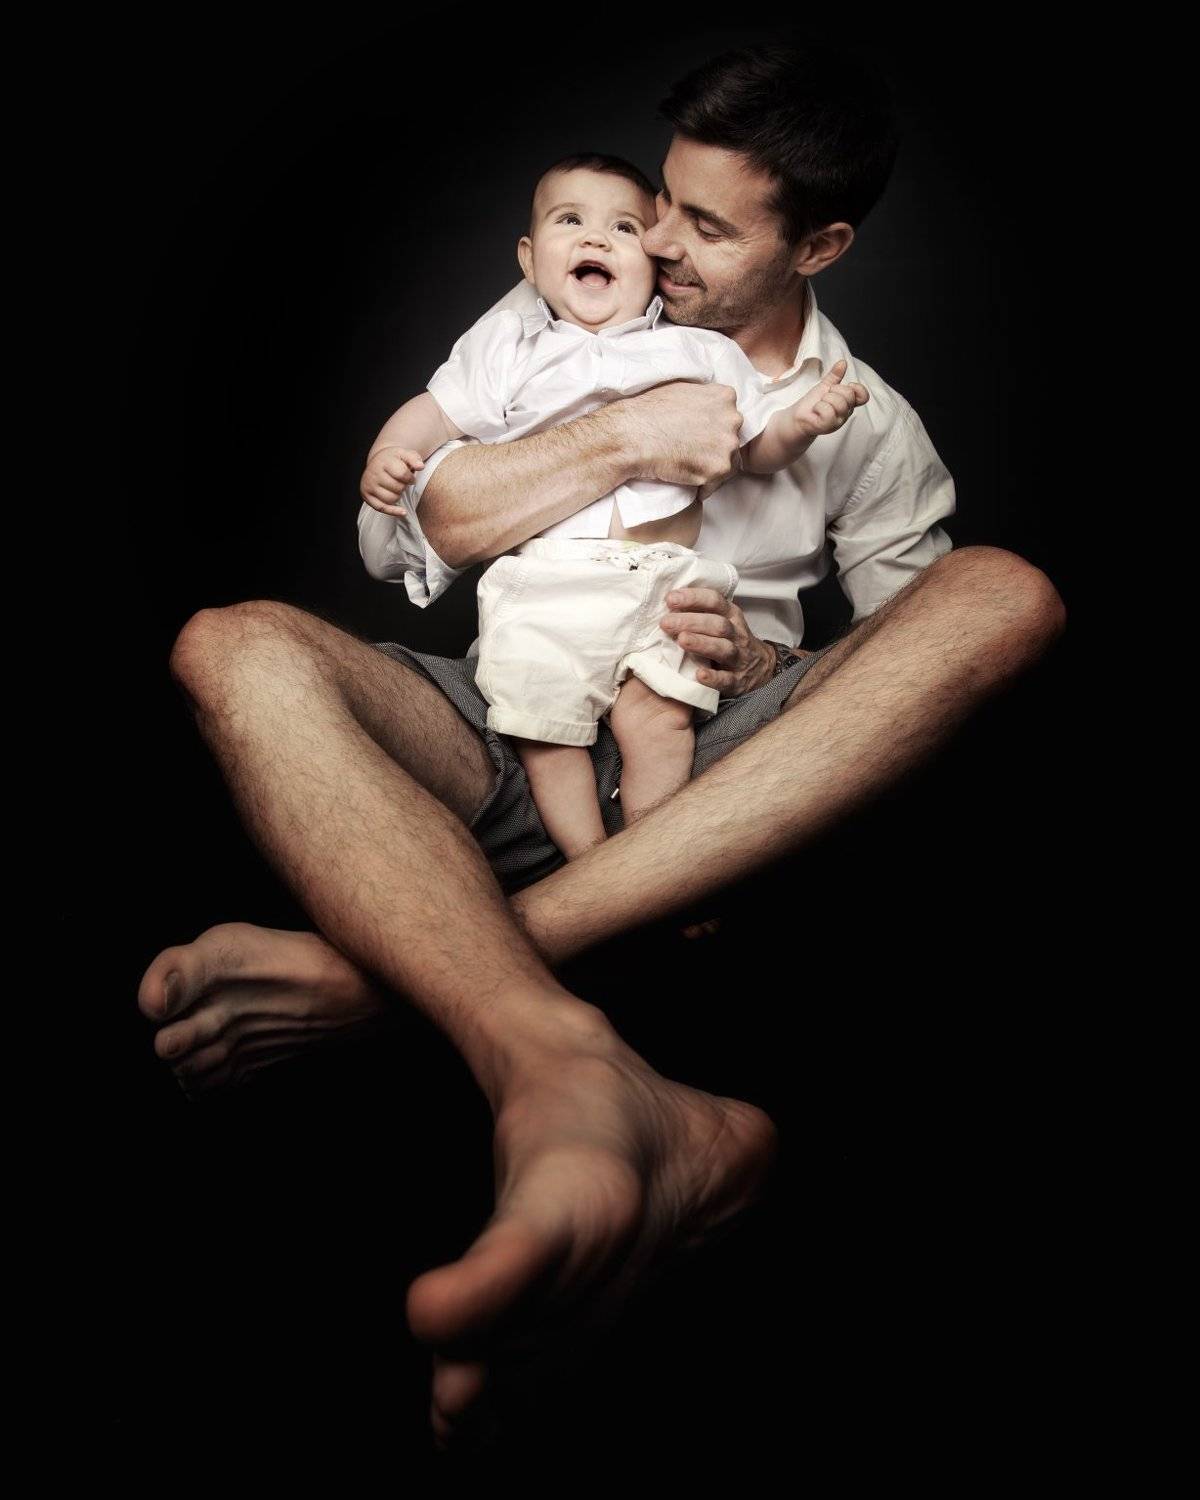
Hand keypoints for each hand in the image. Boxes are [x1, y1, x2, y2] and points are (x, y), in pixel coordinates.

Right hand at [361, 446, 423, 516]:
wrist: (377, 462)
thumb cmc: (394, 460)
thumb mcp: (405, 454)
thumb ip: (415, 458)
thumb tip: (420, 467)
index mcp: (383, 461)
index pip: (402, 474)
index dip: (410, 478)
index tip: (411, 477)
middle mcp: (373, 473)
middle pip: (398, 488)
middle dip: (404, 486)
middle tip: (401, 481)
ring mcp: (369, 485)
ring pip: (392, 499)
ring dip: (398, 495)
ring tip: (395, 487)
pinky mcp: (366, 495)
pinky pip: (382, 508)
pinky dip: (393, 511)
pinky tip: (403, 512)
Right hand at [617, 381, 746, 502]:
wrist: (633, 435)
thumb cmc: (649, 411)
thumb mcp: (682, 388)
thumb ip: (703, 396)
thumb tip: (707, 405)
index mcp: (724, 396)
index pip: (729, 415)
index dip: (715, 427)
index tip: (702, 435)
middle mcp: (732, 418)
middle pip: (731, 437)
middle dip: (716, 446)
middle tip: (694, 452)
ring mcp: (728, 444)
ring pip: (729, 460)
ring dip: (713, 465)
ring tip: (691, 467)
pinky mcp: (719, 468)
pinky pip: (718, 481)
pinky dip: (706, 485)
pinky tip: (690, 481)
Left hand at [660, 586, 775, 697]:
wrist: (760, 668)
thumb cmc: (732, 640)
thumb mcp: (723, 620)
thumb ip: (701, 611)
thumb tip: (667, 602)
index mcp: (731, 616)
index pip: (714, 601)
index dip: (693, 598)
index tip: (670, 599)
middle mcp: (736, 634)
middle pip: (717, 625)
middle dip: (691, 621)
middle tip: (666, 622)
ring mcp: (738, 658)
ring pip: (723, 648)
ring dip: (701, 643)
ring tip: (681, 640)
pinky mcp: (736, 681)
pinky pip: (726, 679)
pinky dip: (713, 678)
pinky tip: (699, 675)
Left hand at [789, 359, 868, 443]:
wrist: (796, 417)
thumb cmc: (812, 403)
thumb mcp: (825, 386)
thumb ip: (835, 375)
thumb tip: (843, 362)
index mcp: (848, 404)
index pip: (864, 396)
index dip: (857, 388)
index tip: (847, 385)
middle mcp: (845, 414)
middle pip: (849, 394)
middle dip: (834, 390)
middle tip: (824, 397)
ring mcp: (838, 421)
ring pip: (838, 402)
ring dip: (824, 399)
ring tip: (819, 405)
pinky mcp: (828, 426)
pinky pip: (828, 411)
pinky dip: (819, 407)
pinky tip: (816, 411)